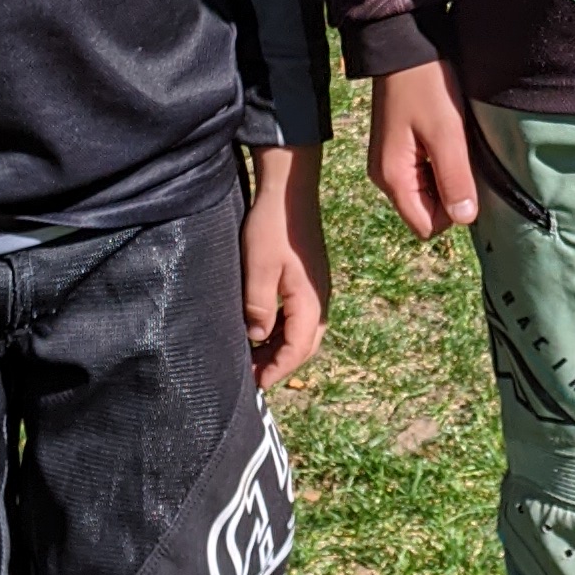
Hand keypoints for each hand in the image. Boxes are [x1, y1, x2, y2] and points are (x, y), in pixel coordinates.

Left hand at [241, 147, 329, 389]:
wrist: (289, 191)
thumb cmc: (272, 227)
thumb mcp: (258, 268)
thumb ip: (259, 306)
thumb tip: (258, 337)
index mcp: (310, 300)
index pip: (298, 349)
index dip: (278, 370)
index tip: (258, 383)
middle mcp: (320, 299)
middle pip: (305, 345)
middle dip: (281, 364)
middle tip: (254, 374)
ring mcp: (317, 289)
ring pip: (304, 331)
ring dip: (282, 347)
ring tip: (255, 355)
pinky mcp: (310, 279)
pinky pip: (301, 316)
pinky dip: (284, 330)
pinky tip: (264, 329)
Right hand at [369, 57, 476, 241]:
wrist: (404, 45)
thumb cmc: (425, 86)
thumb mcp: (447, 133)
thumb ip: (454, 178)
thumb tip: (465, 219)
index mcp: (393, 177)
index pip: (425, 226)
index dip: (453, 212)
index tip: (466, 178)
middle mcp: (386, 176)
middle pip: (426, 211)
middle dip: (451, 193)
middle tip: (463, 156)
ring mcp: (391, 163)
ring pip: (427, 192)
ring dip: (447, 176)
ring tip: (456, 143)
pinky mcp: (399, 149)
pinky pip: (424, 173)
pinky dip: (440, 163)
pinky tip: (448, 137)